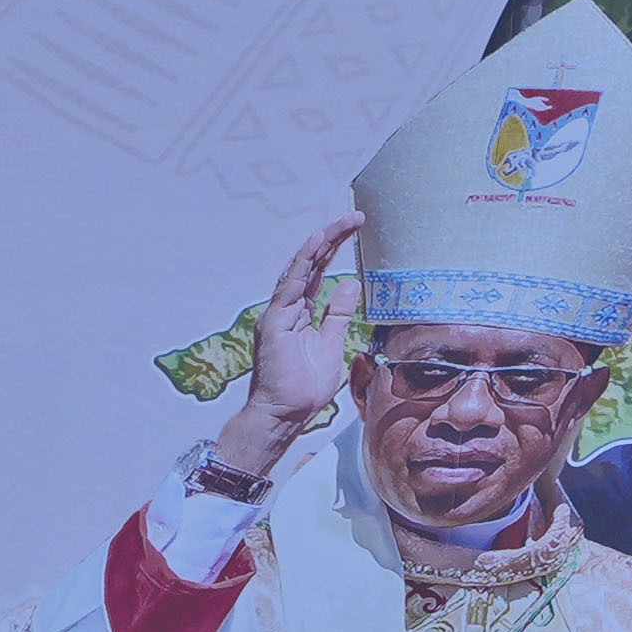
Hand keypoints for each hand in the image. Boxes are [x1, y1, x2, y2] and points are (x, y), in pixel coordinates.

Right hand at [228, 215, 359, 471]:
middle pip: (311, 264)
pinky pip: (290, 287)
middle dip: (331, 239)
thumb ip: (338, 315)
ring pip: (299, 270)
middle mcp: (288, 307)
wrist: (284, 414)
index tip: (356, 228)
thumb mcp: (332, 344)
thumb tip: (351, 285)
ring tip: (337, 224)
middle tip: (353, 217)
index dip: (335, 249)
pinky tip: (315, 245)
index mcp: (301, 312)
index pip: (320, 272)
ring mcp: (279, 313)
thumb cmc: (304, 387)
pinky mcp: (275, 322)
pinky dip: (302, 265)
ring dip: (318, 245)